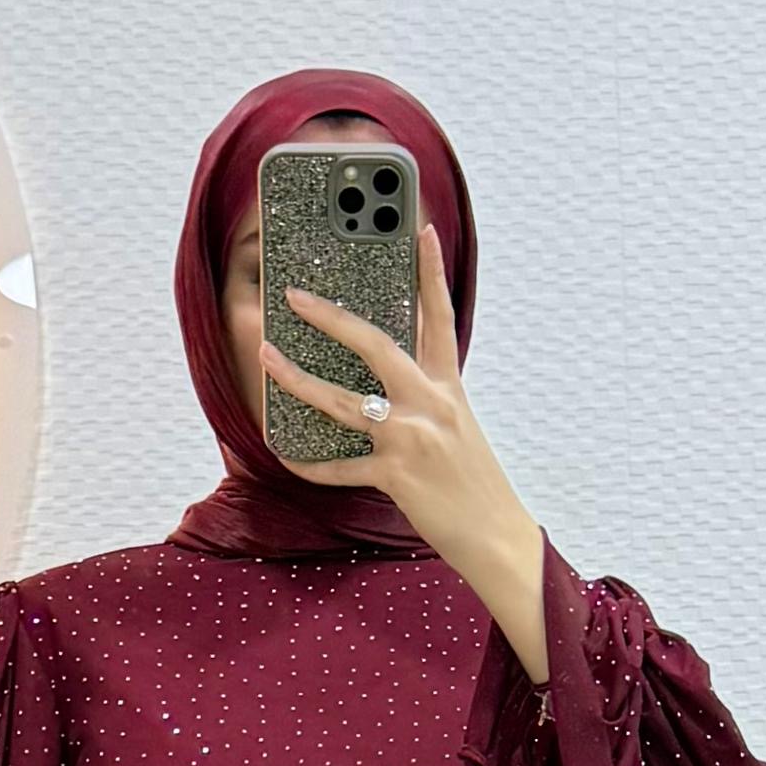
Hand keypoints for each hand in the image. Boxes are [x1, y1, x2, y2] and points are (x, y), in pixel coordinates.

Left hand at [261, 228, 550, 681]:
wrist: (498, 536)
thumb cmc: (474, 483)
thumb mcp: (458, 428)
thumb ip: (426, 400)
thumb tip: (384, 386)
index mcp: (448, 387)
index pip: (439, 317)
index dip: (429, 271)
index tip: (419, 229)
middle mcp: (431, 403)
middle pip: (375, 345)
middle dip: (331, 317)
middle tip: (295, 295)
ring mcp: (412, 437)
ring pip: (343, 400)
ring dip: (299, 378)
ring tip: (267, 356)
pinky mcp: (396, 475)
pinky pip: (340, 467)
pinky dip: (310, 464)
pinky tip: (286, 455)